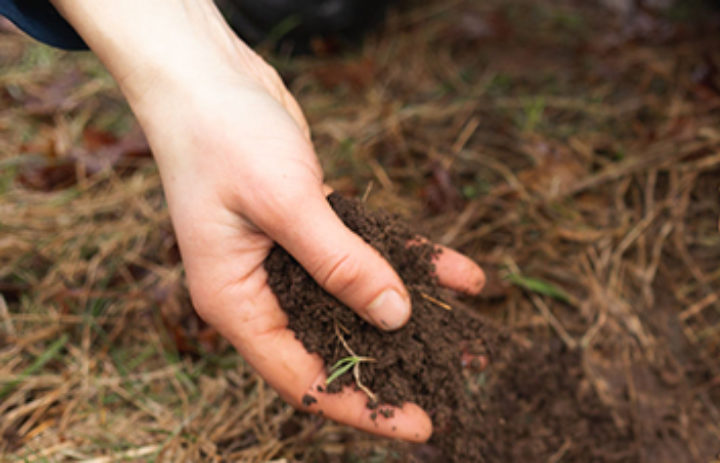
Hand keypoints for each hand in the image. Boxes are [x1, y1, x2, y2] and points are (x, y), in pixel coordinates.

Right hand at [53, 0, 484, 441]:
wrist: (206, 75)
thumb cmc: (224, 136)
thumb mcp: (286, 203)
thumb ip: (342, 262)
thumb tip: (395, 317)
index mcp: (236, 304)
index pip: (303, 380)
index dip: (361, 406)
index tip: (417, 424)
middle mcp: (261, 291)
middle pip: (335, 349)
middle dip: (396, 370)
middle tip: (456, 388)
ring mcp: (287, 260)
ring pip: (360, 305)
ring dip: (416, 321)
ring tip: (472, 346)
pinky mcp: (313, 227)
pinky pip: (371, 257)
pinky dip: (414, 264)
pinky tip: (464, 276)